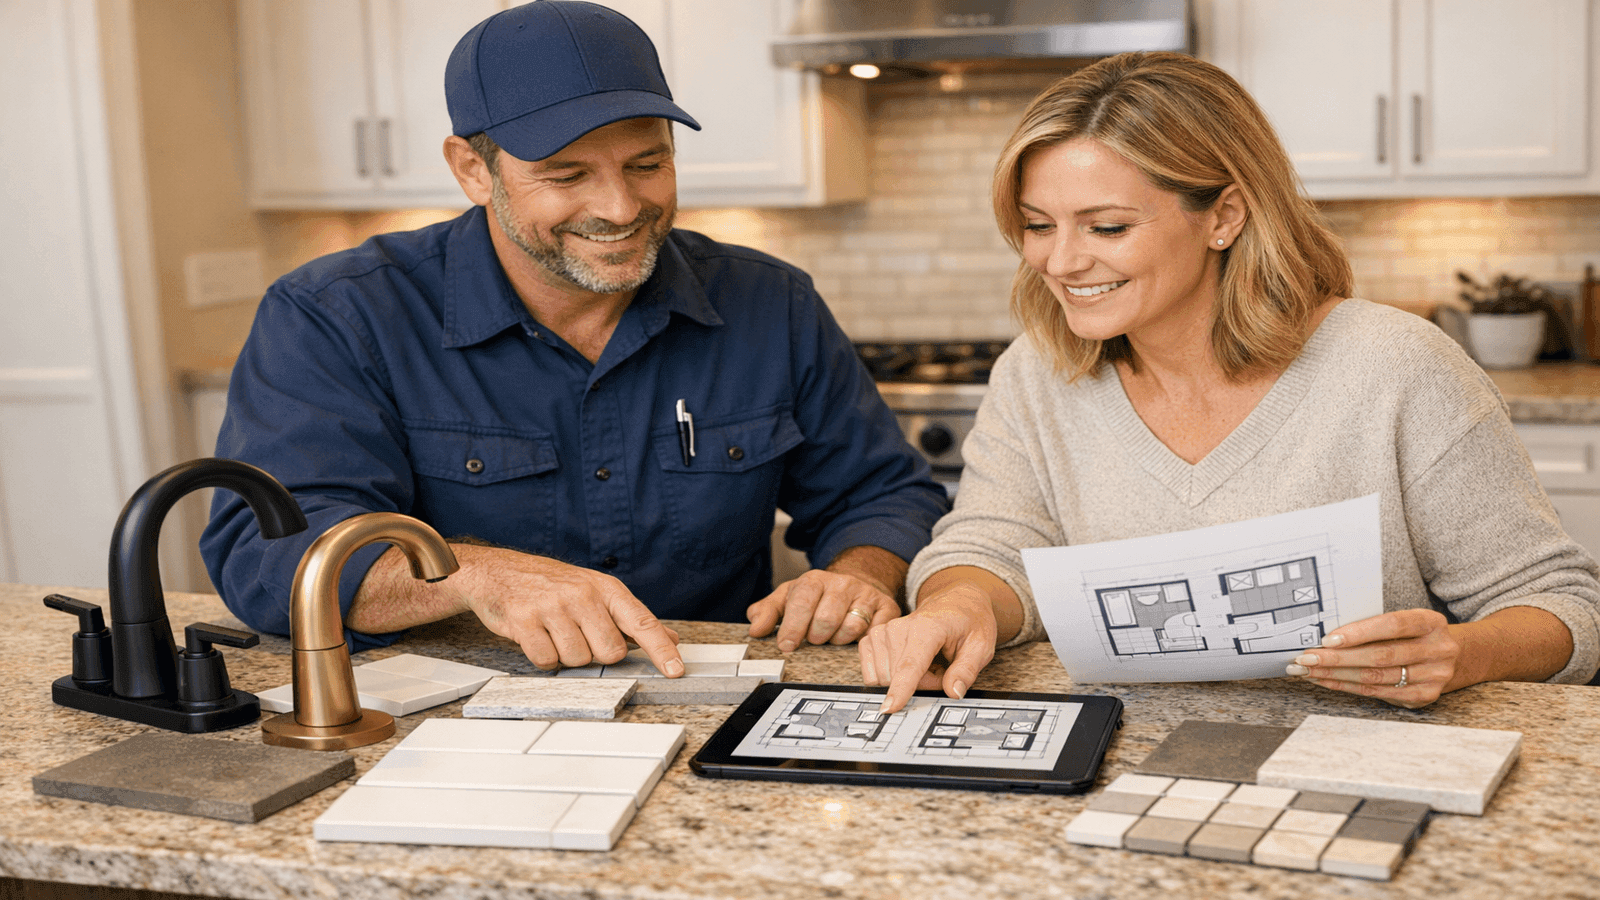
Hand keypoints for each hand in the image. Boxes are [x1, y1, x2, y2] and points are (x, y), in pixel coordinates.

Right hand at [460, 549, 683, 674]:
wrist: (499, 572)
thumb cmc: (552, 584)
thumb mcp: (596, 591)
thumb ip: (631, 618)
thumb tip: (670, 638)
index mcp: (606, 589)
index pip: (642, 622)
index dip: (661, 650)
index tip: (676, 669)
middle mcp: (583, 595)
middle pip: (610, 652)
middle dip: (596, 653)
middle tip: (579, 635)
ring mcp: (554, 607)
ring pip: (578, 659)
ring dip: (567, 655)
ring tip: (555, 632)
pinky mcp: (526, 621)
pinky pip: (547, 661)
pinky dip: (543, 657)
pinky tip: (538, 637)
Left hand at [747, 569, 899, 651]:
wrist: (855, 585)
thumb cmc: (818, 598)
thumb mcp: (789, 599)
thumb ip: (768, 612)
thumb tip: (755, 628)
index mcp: (815, 580)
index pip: (802, 602)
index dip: (792, 626)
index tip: (786, 645)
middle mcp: (842, 584)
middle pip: (826, 618)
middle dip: (816, 637)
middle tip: (815, 639)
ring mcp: (866, 595)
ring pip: (851, 627)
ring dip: (839, 640)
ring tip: (834, 637)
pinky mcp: (887, 608)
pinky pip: (875, 631)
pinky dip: (864, 641)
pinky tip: (856, 640)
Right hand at [859, 581, 997, 714]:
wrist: (955, 601)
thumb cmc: (968, 622)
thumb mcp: (981, 645)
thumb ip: (967, 670)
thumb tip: (953, 692)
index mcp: (928, 627)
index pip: (911, 664)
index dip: (901, 688)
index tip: (890, 708)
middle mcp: (899, 627)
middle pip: (898, 677)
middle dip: (921, 685)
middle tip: (941, 671)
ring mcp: (882, 632)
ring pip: (884, 678)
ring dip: (906, 681)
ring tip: (928, 665)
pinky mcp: (872, 638)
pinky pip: (873, 674)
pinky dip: (891, 676)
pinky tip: (909, 664)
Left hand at [1286, 609, 1460, 708]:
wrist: (1454, 657)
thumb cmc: (1415, 635)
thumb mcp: (1407, 622)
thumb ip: (1376, 625)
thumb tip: (1326, 633)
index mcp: (1431, 622)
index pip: (1393, 625)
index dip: (1359, 632)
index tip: (1327, 638)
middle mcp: (1437, 650)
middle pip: (1380, 656)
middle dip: (1337, 658)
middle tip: (1306, 658)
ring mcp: (1433, 676)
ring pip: (1376, 677)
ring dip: (1336, 675)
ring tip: (1308, 670)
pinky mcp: (1423, 696)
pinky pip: (1377, 692)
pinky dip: (1347, 686)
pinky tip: (1326, 681)